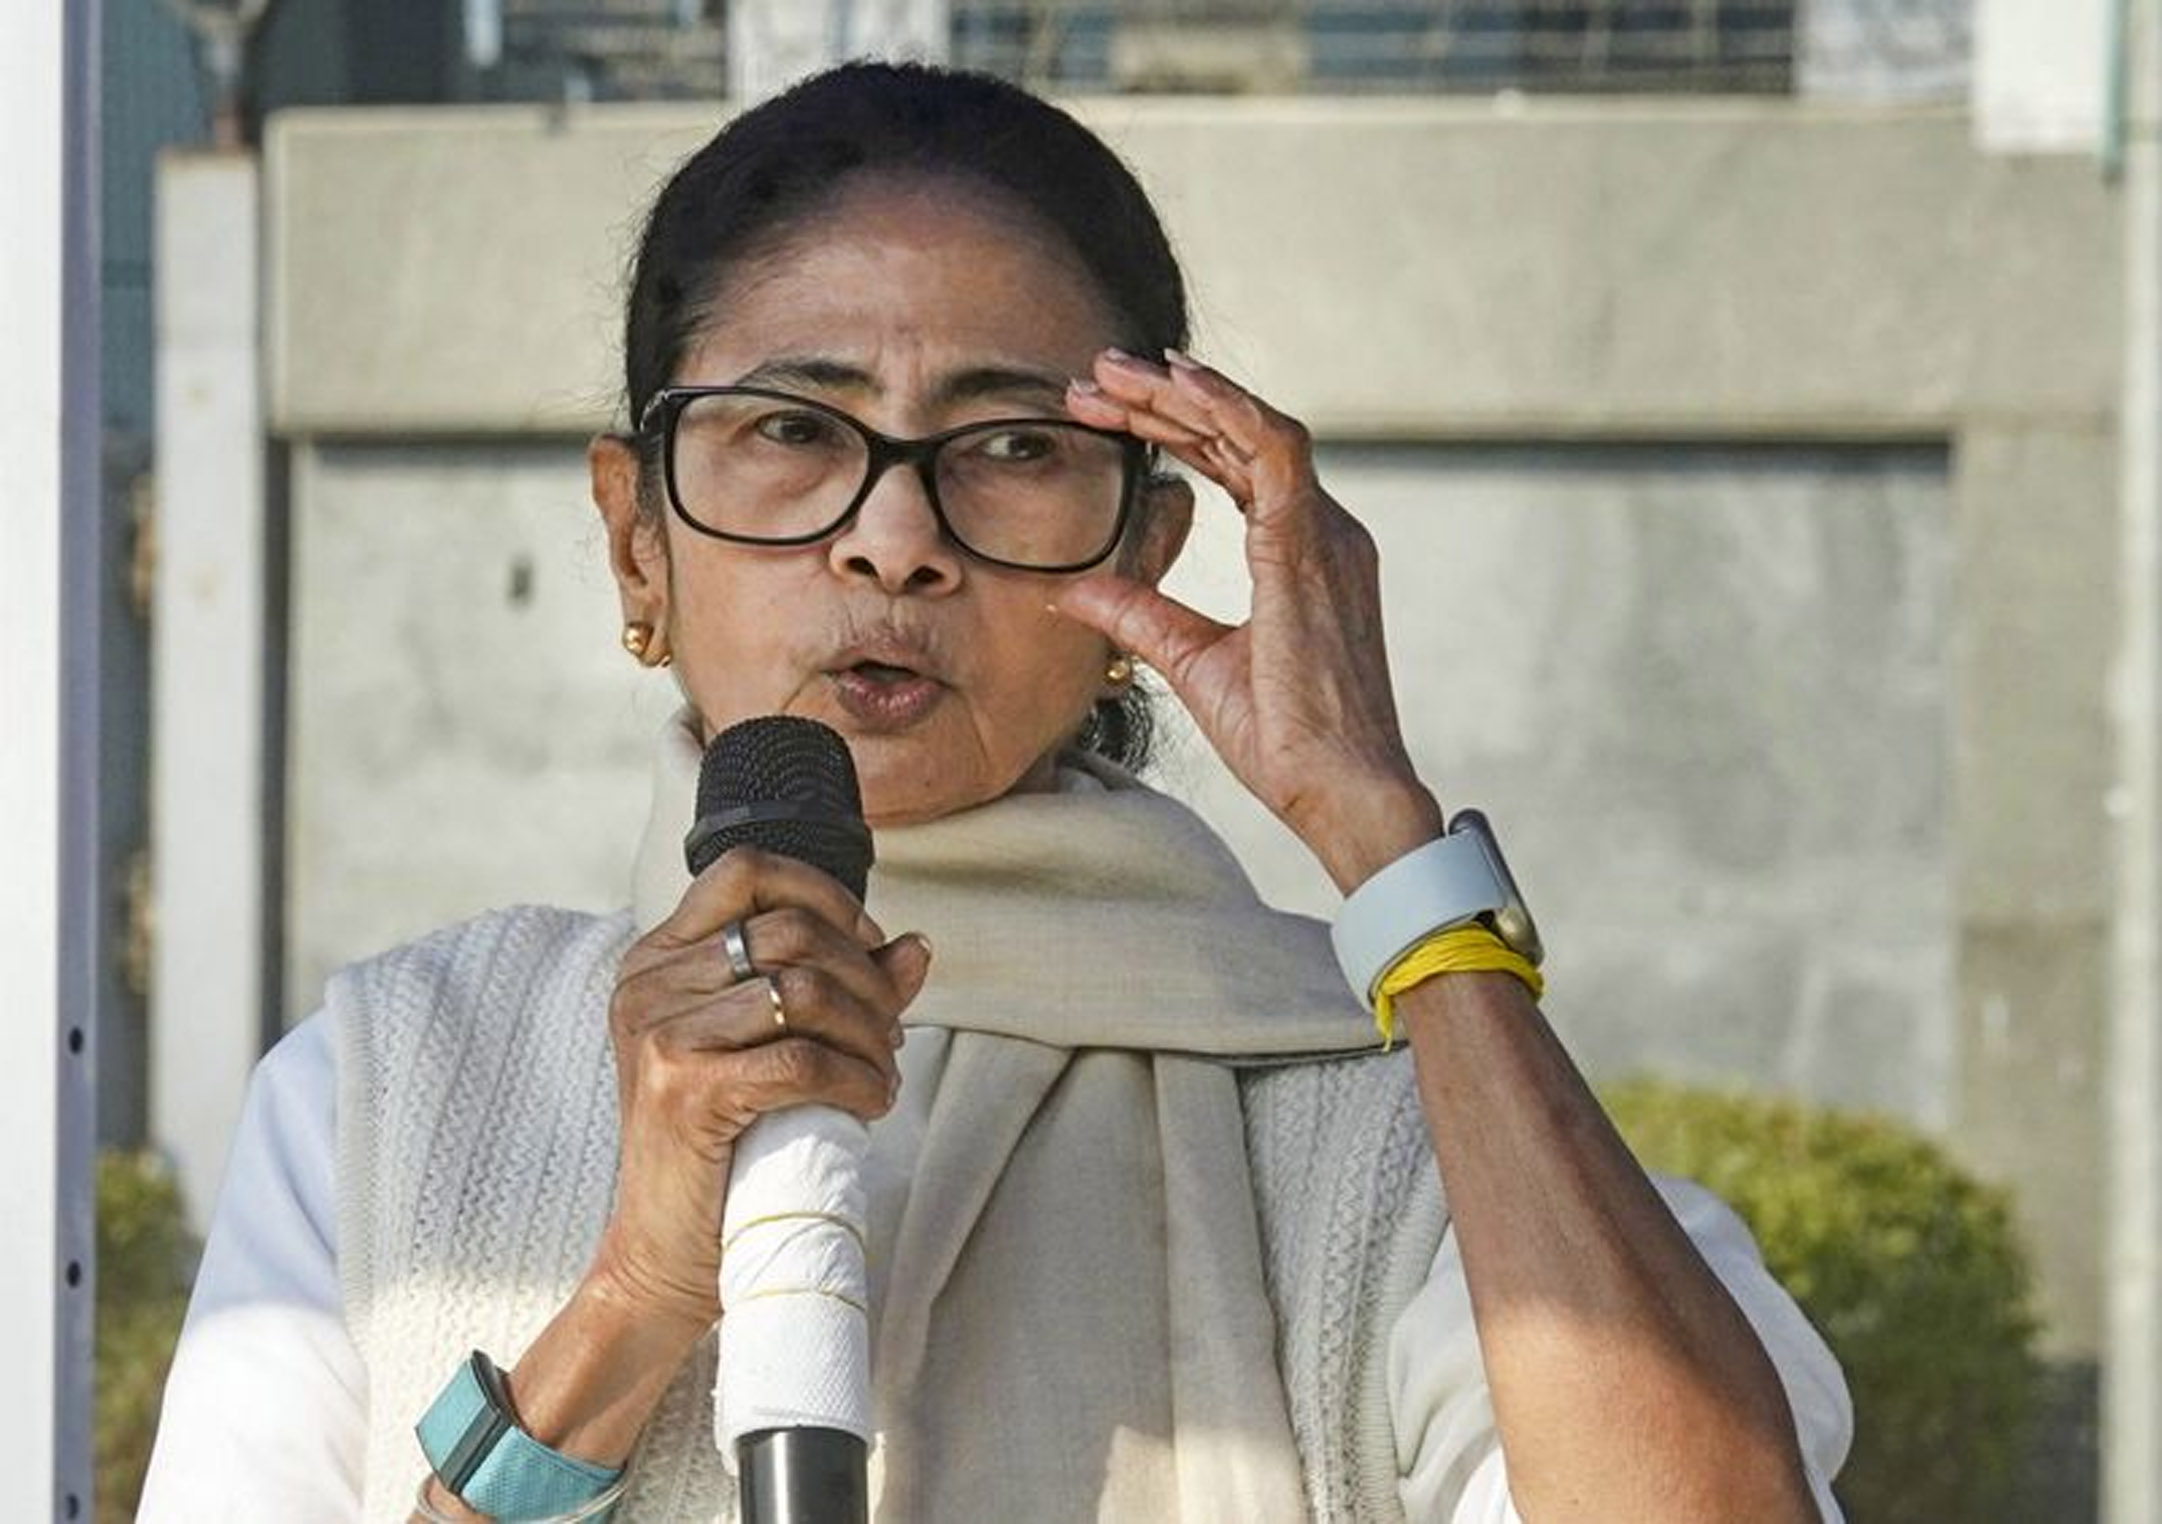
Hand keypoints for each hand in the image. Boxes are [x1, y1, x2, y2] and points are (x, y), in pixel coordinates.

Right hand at [591, 847, 930, 1330]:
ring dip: (869, 1034)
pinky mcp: (683, 1090)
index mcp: (657, 960)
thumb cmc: (724, 1148)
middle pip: (791, 932)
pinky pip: (802, 1059)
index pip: (746, 872)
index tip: (870, 949)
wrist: (664, 1255)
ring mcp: (659, 1034)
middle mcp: (647, 984)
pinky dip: (858, 1079)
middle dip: (867, 981)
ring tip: (883, 1073)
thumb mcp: (774, 1049)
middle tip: (892, 1035)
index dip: (825, 896)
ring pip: (804, 992)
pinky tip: (870, 1102)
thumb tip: (917, 947)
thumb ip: (840, 989)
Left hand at [1056, 348, 1443, 889]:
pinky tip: (1175, 385)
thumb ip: (1140, 616)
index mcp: (1302, 553)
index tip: (1107, 413)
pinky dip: (1225, 409)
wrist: (1341, 789)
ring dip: (1182, 394)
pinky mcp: (1313, 549)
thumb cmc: (1286, 739)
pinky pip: (1273, 450)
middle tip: (1095, 376)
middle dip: (1165, 401)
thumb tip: (1070, 592)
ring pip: (1254, 428)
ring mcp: (1326, 534)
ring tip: (1114, 372)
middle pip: (1240, 437)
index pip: (1235, 466)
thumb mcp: (1193, 662)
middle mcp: (1324, 531)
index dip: (1174, 431)